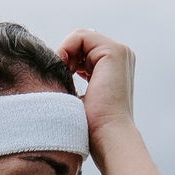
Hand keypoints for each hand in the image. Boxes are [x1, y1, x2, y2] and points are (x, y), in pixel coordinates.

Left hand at [57, 27, 137, 163]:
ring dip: (65, 54)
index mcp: (116, 68)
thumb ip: (73, 81)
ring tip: (63, 76)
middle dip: (65, 56)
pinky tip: (65, 70)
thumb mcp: (79, 99)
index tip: (60, 80)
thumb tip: (52, 72)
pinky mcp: (114, 51)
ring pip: (80, 38)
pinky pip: (80, 37)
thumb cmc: (92, 127)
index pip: (84, 51)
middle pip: (82, 42)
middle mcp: (122, 57)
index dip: (67, 61)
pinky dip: (66, 50)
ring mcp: (121, 52)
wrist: (107, 137)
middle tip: (59, 78)